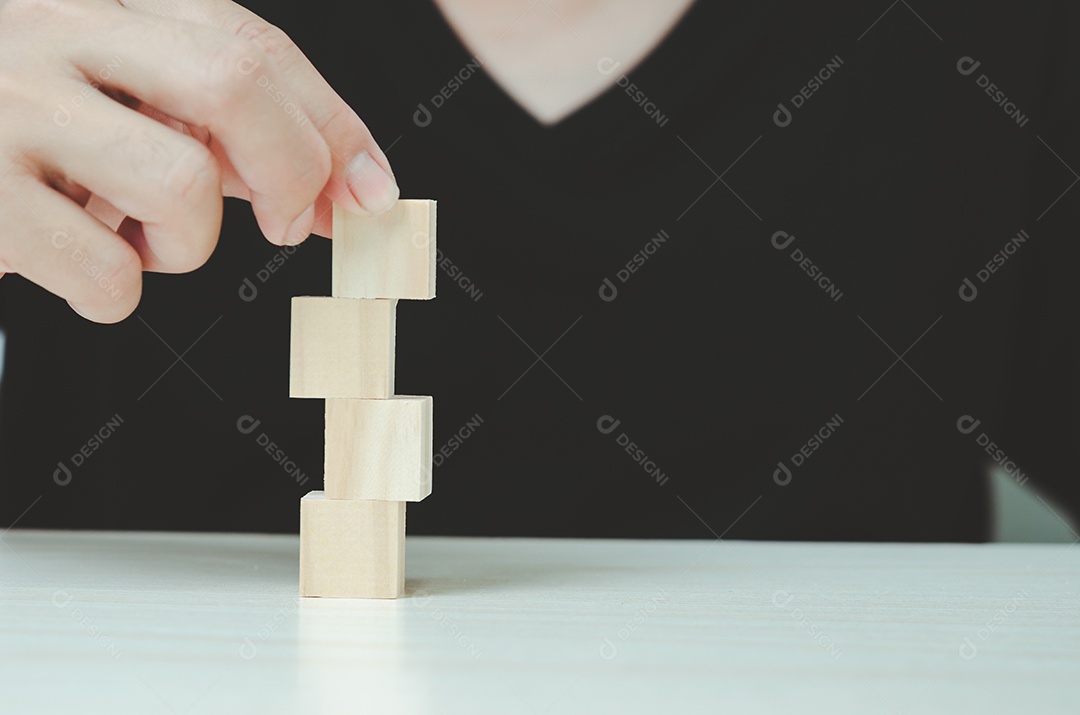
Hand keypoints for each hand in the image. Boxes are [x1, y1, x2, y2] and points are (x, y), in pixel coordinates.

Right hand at [0, 0, 398, 321]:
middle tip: (288, 224)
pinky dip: (120, 292)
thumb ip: (219, 125)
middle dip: (293, 169)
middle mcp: (52, 31)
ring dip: (191, 243)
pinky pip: (107, 273)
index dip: (334, 125)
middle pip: (232, 82)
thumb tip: (344, 187)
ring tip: (144, 238)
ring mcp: (6, 107)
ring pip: (182, 184)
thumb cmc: (20, 125)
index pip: (254, 44)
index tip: (373, 191)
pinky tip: (84, 266)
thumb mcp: (118, 98)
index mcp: (102, 1)